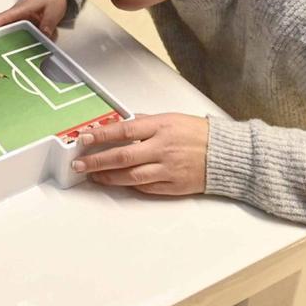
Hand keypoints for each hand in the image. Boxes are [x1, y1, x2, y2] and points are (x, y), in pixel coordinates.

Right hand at [0, 0, 67, 39]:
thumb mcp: (54, 10)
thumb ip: (48, 23)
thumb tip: (43, 35)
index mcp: (20, 10)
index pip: (1, 19)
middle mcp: (16, 15)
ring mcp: (18, 21)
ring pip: (5, 32)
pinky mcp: (22, 25)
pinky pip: (14, 35)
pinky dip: (10, 43)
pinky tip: (9, 55)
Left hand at [71, 113, 208, 195]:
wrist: (226, 154)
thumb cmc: (199, 134)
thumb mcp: (171, 118)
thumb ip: (145, 122)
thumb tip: (120, 123)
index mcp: (161, 127)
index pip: (124, 130)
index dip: (102, 135)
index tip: (84, 139)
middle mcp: (162, 148)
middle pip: (122, 156)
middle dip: (96, 161)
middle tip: (79, 164)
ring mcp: (167, 168)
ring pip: (130, 176)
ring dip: (108, 177)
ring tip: (93, 175)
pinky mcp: (173, 186)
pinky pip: (146, 187)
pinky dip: (130, 185)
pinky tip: (117, 182)